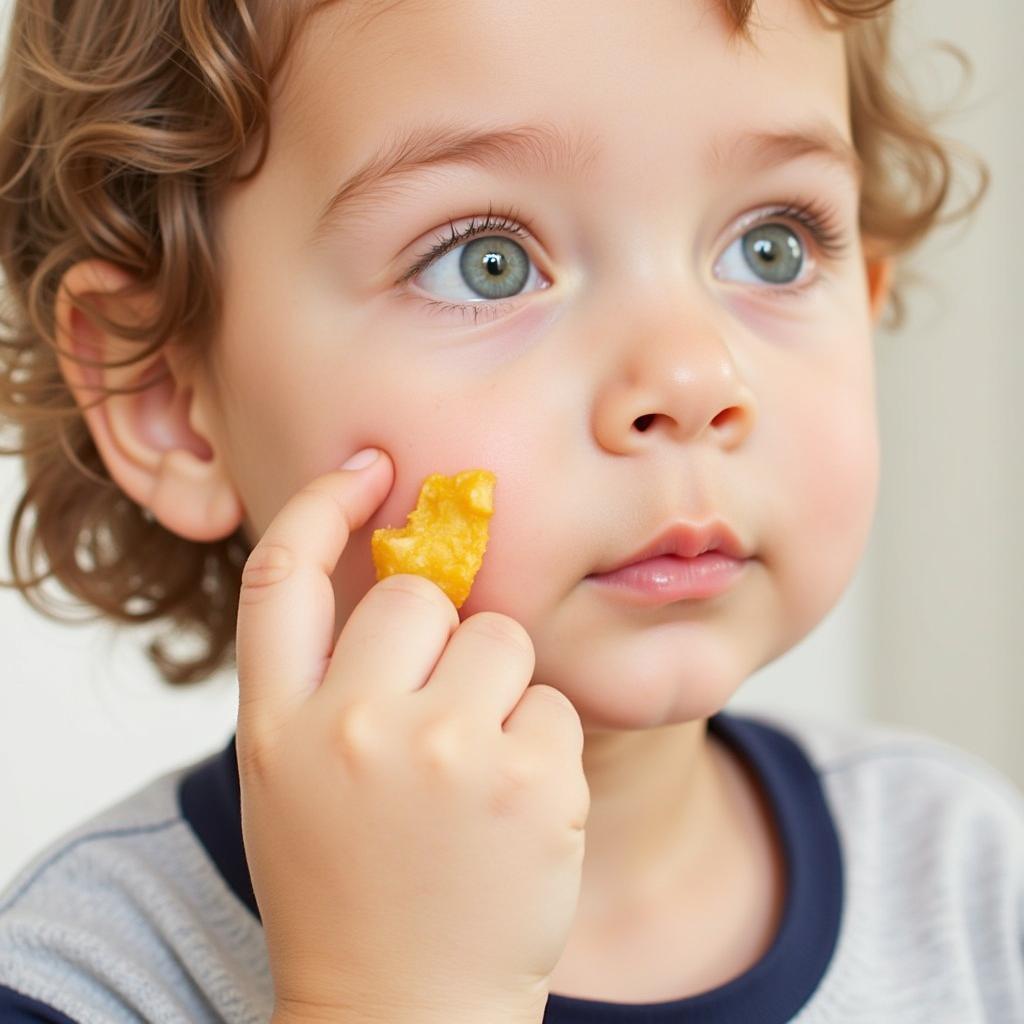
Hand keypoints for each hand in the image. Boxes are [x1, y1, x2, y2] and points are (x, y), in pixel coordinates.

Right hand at [235, 450, 589, 1023]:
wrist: (403, 1014)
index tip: (367, 469)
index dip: (320, 502)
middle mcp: (350, 729)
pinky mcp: (529, 782)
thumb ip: (330, 681)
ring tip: (474, 781)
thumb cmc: (352, 886)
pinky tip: (514, 818)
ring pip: (501, 641)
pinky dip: (543, 749)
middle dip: (441, 639)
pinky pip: (552, 705)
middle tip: (438, 721)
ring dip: (499, 692)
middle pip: (416, 597)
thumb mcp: (298, 780)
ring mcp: (443, 754)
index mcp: (278, 727)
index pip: (281, 575)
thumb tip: (408, 577)